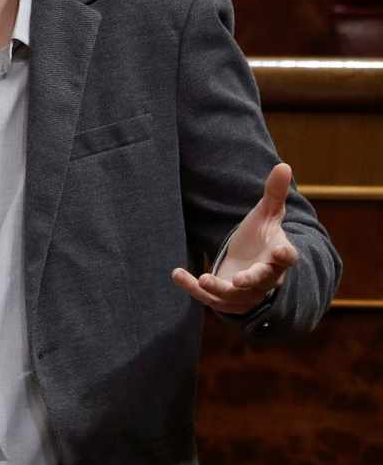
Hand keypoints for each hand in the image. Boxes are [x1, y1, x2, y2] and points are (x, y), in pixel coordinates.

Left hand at [172, 162, 299, 313]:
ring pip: (235, 296)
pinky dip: (193, 288)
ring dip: (219, 290)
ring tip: (203, 279)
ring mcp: (246, 292)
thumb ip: (273, 193)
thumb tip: (284, 165)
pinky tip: (177, 274)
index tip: (280, 251)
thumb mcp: (266, 214)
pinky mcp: (226, 299)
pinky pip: (210, 298)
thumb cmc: (261, 237)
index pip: (286, 258)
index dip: (284, 256)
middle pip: (262, 282)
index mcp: (278, 256)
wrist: (249, 263)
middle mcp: (266, 278)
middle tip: (239, 279)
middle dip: (251, 280)